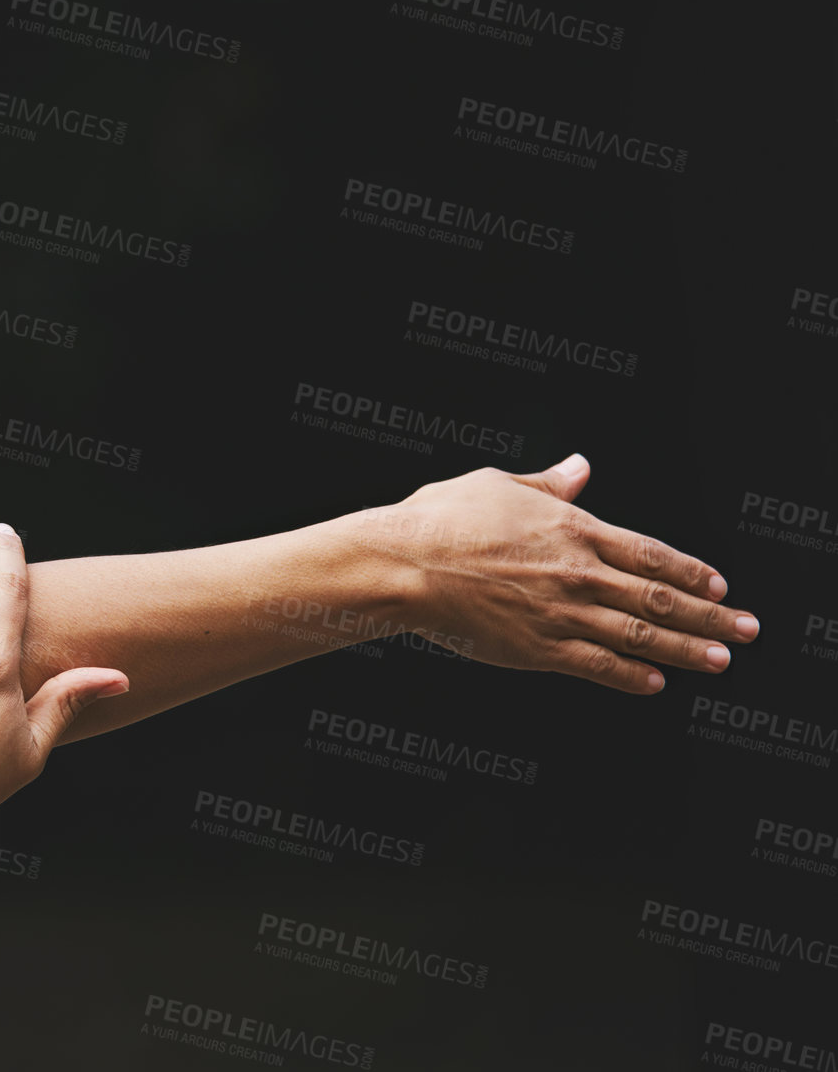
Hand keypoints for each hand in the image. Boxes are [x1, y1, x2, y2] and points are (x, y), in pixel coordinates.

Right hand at [362, 453, 759, 693]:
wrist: (404, 565)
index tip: (720, 584)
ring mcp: (561, 614)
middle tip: (747, 630)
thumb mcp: (498, 483)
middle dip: (711, 615)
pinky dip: (630, 676)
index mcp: (573, 529)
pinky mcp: (536, 649)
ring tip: (720, 660)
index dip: (691, 571)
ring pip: (640, 634)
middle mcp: (579, 573)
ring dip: (687, 649)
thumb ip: (547, 484)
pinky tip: (655, 682)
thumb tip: (579, 468)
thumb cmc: (440, 518)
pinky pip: (597, 666)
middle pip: (661, 597)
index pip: (651, 554)